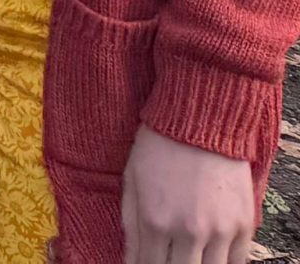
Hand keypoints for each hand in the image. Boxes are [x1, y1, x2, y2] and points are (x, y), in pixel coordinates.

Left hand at [120, 124, 253, 263]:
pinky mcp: (243, 224)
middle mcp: (188, 231)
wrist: (200, 122)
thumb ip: (130, 225)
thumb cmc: (158, 147)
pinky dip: (224, 262)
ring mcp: (219, 230)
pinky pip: (237, 261)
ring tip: (188, 255)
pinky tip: (211, 255)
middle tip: (167, 257)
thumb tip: (129, 259)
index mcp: (154, 221)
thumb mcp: (131, 182)